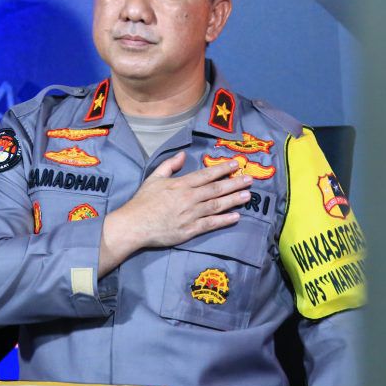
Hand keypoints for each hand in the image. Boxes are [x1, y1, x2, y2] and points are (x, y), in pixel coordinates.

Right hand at [98, 152, 252, 275]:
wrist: (135, 225)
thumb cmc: (143, 201)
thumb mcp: (154, 178)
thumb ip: (169, 165)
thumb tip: (183, 155)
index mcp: (181, 184)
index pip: (206, 175)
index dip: (222, 169)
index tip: (235, 165)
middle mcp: (189, 198)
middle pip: (216, 189)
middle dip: (235, 183)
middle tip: (250, 179)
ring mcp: (191, 214)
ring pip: (217, 205)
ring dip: (234, 200)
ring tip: (248, 196)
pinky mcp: (190, 230)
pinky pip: (211, 224)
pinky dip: (224, 220)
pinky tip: (236, 216)